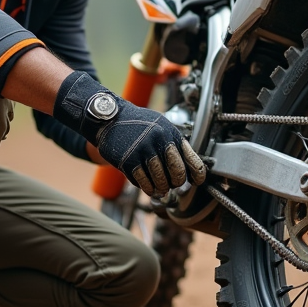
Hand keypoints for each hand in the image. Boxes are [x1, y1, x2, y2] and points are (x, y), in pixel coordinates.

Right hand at [54, 71, 206, 195]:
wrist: (110, 118)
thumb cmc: (138, 124)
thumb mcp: (161, 126)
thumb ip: (175, 143)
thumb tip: (189, 167)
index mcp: (171, 133)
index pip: (191, 158)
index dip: (197, 174)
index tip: (197, 182)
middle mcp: (159, 141)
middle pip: (177, 172)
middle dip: (177, 182)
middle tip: (173, 184)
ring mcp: (143, 150)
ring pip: (160, 180)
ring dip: (161, 187)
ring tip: (160, 188)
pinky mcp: (128, 160)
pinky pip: (142, 181)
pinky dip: (147, 187)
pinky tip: (148, 187)